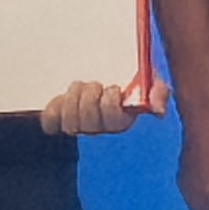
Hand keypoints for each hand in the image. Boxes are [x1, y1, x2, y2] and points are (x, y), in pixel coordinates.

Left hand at [41, 75, 172, 138]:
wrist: (102, 79)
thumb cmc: (128, 85)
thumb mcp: (150, 82)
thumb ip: (158, 93)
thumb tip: (158, 109)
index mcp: (122, 122)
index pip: (114, 121)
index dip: (110, 103)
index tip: (113, 89)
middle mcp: (100, 130)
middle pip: (89, 122)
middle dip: (90, 98)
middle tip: (95, 86)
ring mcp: (78, 127)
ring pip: (70, 122)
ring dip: (74, 99)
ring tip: (80, 88)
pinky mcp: (58, 121)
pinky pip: (50, 122)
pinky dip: (54, 108)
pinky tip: (62, 99)